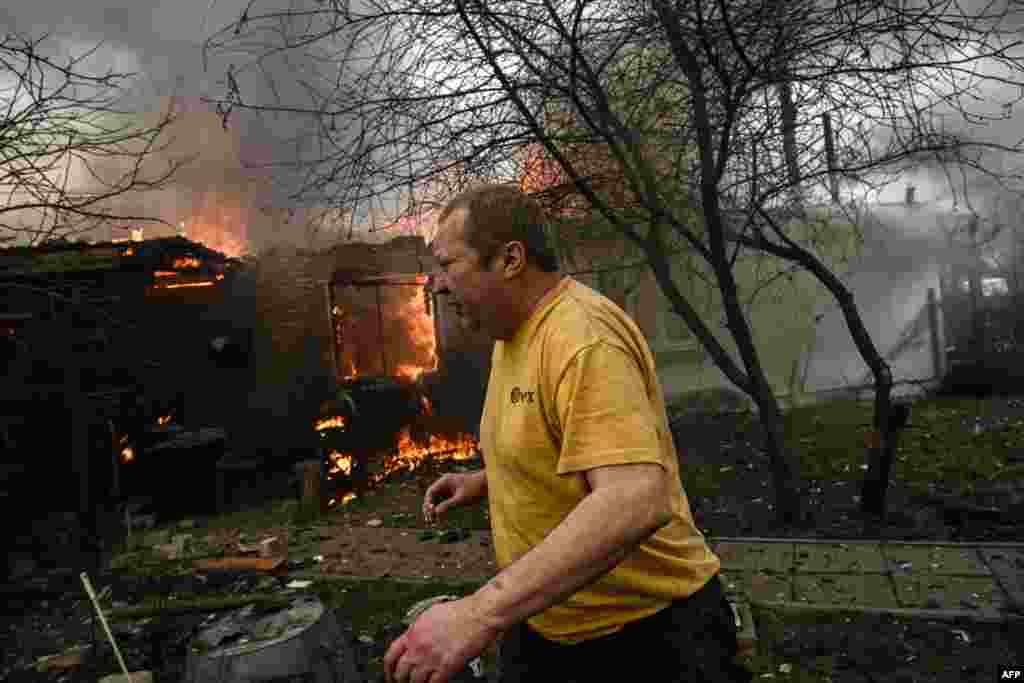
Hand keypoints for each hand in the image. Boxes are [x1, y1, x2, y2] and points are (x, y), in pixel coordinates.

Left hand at [383, 597, 499, 682]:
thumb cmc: (460, 611)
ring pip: (415, 681)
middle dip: (400, 680)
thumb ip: (419, 628)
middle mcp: (419, 646)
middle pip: (401, 672)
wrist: (478, 614)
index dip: (388, 668)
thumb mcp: (430, 614)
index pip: (391, 655)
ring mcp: (431, 658)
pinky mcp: (446, 666)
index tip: (390, 674)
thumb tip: (413, 636)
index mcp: (413, 632)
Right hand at [422, 471, 485, 524]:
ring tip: (433, 522)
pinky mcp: (453, 495)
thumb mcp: (461, 498)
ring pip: (437, 501)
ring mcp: (449, 489)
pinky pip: (444, 503)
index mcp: (445, 480)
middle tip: (429, 520)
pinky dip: (442, 510)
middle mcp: (445, 484)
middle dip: (430, 508)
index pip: (431, 491)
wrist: (487, 485)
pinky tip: (441, 519)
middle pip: (432, 497)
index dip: (428, 502)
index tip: (429, 511)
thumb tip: (436, 513)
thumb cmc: (475, 489)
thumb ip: (448, 505)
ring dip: (435, 511)